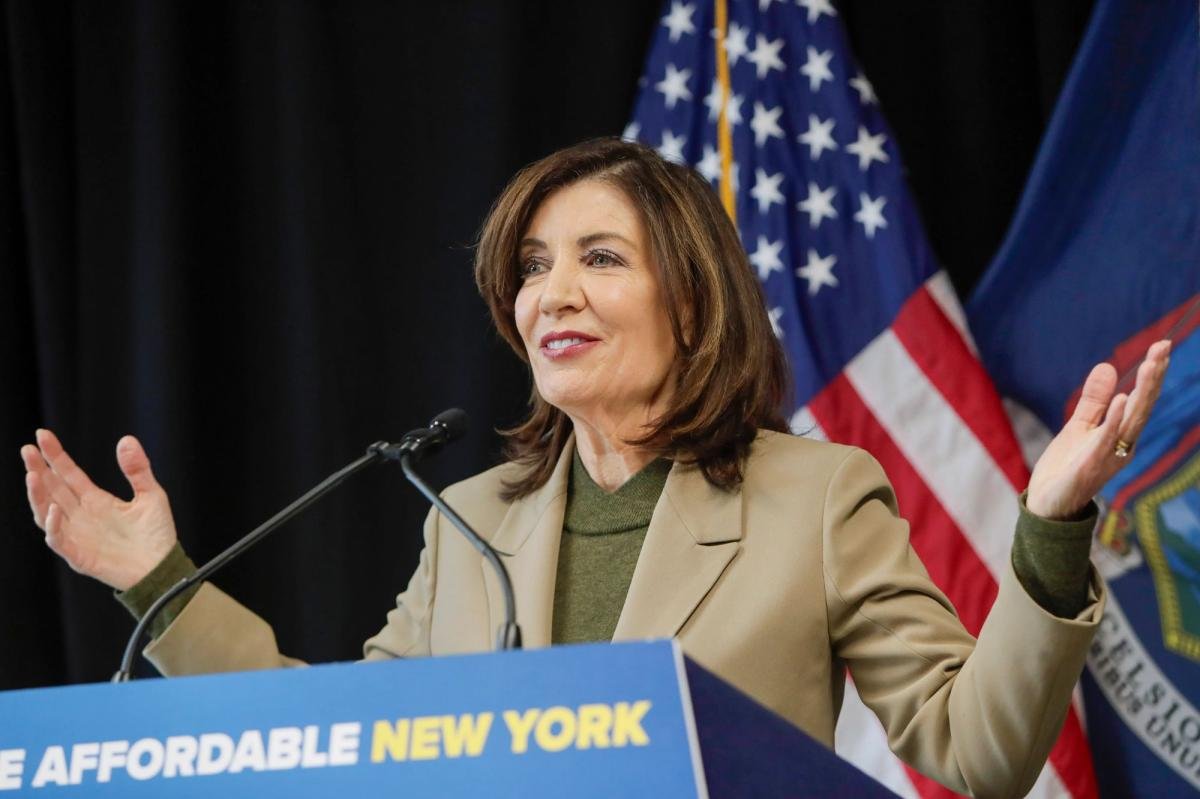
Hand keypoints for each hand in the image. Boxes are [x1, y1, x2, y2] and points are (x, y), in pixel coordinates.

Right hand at [21, 429, 177, 590]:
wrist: (164, 568)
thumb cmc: (157, 535)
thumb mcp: (151, 495)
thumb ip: (137, 469)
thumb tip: (126, 439)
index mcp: (95, 500)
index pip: (68, 474)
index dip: (54, 455)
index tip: (41, 435)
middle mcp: (81, 516)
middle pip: (52, 489)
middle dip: (38, 469)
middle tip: (26, 450)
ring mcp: (78, 535)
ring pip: (47, 512)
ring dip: (37, 495)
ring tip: (32, 474)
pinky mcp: (79, 556)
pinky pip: (59, 540)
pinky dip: (54, 526)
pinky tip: (54, 508)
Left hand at [1026, 340, 1170, 518]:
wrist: (1047, 505)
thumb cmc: (1066, 467)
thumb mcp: (1080, 426)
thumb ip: (1095, 401)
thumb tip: (1108, 366)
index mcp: (1120, 434)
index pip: (1140, 399)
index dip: (1152, 374)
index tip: (1162, 345)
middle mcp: (1122, 444)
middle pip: (1142, 406)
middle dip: (1153, 376)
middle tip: (1164, 346)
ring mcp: (1108, 456)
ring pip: (1131, 420)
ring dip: (1142, 392)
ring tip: (1152, 364)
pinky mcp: (1089, 465)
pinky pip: (1106, 439)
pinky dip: (1115, 419)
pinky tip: (1123, 398)